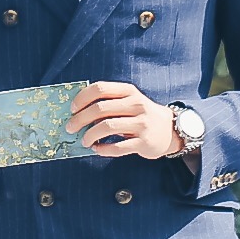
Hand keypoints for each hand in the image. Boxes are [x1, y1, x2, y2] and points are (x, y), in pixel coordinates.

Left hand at [68, 81, 184, 159]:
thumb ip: (108, 101)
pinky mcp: (144, 142)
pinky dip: (102, 149)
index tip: (72, 109)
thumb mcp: (129, 101)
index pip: (100, 88)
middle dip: (80, 119)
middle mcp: (136, 105)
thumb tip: (76, 111)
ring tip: (84, 141)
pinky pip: (117, 147)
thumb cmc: (141, 115)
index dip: (82, 98)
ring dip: (89, 135)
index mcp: (129, 91)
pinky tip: (97, 149)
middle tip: (70, 128)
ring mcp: (141, 124)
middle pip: (100, 109)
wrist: (169, 130)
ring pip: (106, 127)